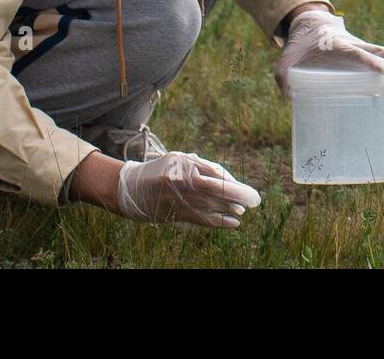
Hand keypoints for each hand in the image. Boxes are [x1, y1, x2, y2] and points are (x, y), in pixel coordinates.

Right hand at [116, 151, 261, 228]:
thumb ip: (202, 167)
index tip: (246, 190)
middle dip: (236, 195)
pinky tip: (233, 223)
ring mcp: (175, 197)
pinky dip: (217, 221)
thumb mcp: (179, 160)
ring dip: (228, 208)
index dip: (232, 183)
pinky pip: (199, 218)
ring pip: (208, 204)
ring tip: (242, 211)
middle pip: (213, 188)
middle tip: (254, 201)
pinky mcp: (173, 212)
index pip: (213, 173)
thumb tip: (229, 181)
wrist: (129, 188)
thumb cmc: (160, 171)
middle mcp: (179, 179)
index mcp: (182, 163)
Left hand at [275, 10, 383, 100]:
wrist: (310, 24)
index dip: (369, 60)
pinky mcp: (363, 50)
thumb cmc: (300, 44)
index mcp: (335, 44)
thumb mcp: (287, 59)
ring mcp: (360, 46)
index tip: (382, 72)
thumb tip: (289, 97)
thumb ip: (283, 76)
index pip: (356, 51)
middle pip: (381, 51)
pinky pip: (383, 57)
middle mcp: (352, 44)